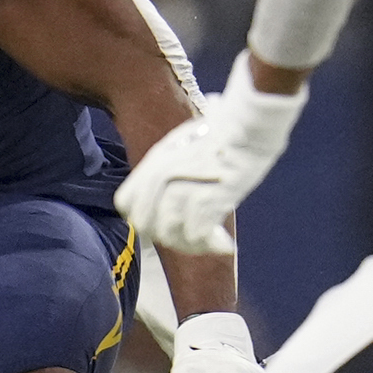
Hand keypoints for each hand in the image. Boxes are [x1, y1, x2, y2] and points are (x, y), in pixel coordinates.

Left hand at [117, 56, 306, 256]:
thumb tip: (164, 196)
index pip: (125, 204)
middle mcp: (161, 177)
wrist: (248, 127)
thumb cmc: (223, 132)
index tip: (163, 225)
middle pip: (145, 225)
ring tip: (211, 240)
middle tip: (191, 238)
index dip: (143, 219)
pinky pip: (196, 236)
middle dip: (166, 237)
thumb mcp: (183, 143)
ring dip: (191, 245)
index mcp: (153, 162)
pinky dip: (210, 244)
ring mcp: (180, 189)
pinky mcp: (204, 200)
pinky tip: (224, 242)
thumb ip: (166, 168)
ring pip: (170, 235)